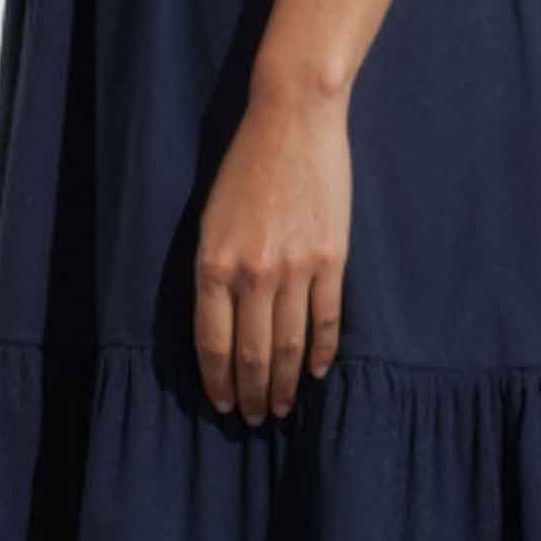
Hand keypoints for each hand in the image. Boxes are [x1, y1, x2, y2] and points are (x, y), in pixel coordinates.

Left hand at [192, 72, 351, 422]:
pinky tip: (315, 371)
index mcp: (213, 265)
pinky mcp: (330, 258)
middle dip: (251, 393)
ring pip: (288, 345)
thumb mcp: (210, 220)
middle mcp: (251, 274)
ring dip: (284, 383)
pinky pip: (326, 317)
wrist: (291, 121)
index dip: (218, 382)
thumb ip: (213, 273)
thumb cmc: (244, 168)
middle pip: (251, 354)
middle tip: (254, 419)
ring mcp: (294, 268)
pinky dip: (321, 350)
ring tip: (281, 407)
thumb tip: (220, 325)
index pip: (213, 343)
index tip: (222, 405)